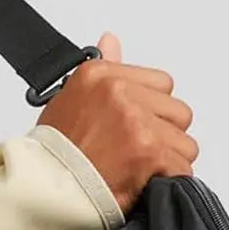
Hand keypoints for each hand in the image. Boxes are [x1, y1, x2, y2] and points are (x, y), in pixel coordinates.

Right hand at [39, 32, 198, 217]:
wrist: (44, 189)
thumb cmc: (54, 152)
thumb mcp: (72, 98)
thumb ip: (104, 69)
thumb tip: (111, 40)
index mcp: (100, 75)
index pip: (161, 83)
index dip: (151, 110)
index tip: (134, 126)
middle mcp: (119, 93)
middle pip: (178, 112)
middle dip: (163, 135)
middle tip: (134, 152)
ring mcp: (137, 122)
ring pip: (184, 143)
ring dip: (167, 160)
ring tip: (136, 169)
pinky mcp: (150, 153)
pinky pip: (182, 168)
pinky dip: (167, 181)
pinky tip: (142, 183)